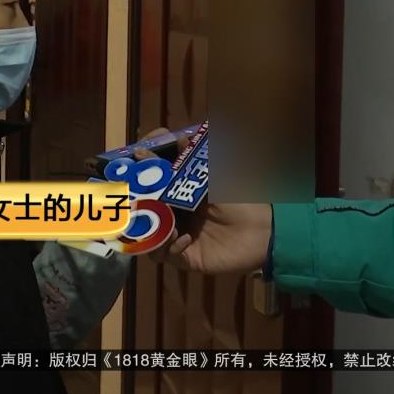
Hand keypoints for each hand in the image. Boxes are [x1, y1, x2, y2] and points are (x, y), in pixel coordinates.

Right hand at [132, 127, 271, 274]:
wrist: (262, 230)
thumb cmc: (240, 197)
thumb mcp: (214, 173)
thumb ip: (193, 156)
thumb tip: (174, 137)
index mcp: (177, 190)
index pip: (149, 178)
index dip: (139, 167)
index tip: (134, 155)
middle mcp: (172, 212)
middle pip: (139, 205)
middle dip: (133, 199)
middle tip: (130, 191)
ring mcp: (174, 234)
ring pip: (143, 233)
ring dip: (148, 225)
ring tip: (157, 218)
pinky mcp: (182, 256)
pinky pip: (161, 254)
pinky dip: (168, 246)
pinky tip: (183, 238)